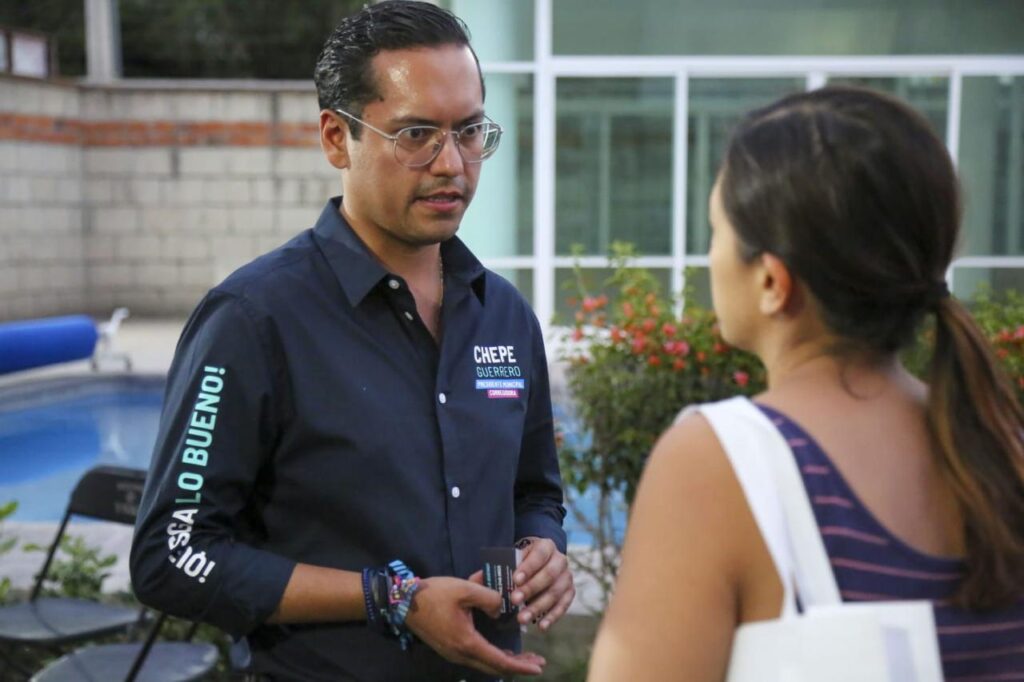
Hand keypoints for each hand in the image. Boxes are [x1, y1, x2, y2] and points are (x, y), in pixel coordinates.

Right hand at [404, 574, 545, 676]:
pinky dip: (493, 658)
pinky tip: (502, 653)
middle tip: (538, 663)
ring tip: (525, 659)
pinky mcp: (450, 649)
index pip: (500, 661)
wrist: (404, 603)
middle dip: (518, 666)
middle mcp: (461, 654)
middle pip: (495, 667)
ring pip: (486, 665)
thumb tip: (502, 608)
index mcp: (467, 643)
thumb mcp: (465, 589)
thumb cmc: (434, 595)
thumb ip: (488, 597)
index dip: (521, 666)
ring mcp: (454, 654)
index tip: (538, 667)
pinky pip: (477, 659)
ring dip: (506, 663)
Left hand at [511, 537, 574, 630]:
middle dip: (531, 589)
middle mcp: (560, 560)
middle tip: (514, 600)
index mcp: (546, 546)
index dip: (528, 568)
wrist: (542, 561)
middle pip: (549, 575)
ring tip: (522, 618)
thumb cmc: (524, 561)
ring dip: (538, 607)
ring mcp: (567, 577)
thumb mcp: (517, 556)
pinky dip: (552, 617)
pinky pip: (563, 606)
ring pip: (555, 592)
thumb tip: (482, 578)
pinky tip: (541, 626)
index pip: (539, 555)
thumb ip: (506, 566)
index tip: (515, 580)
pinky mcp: (570, 592)